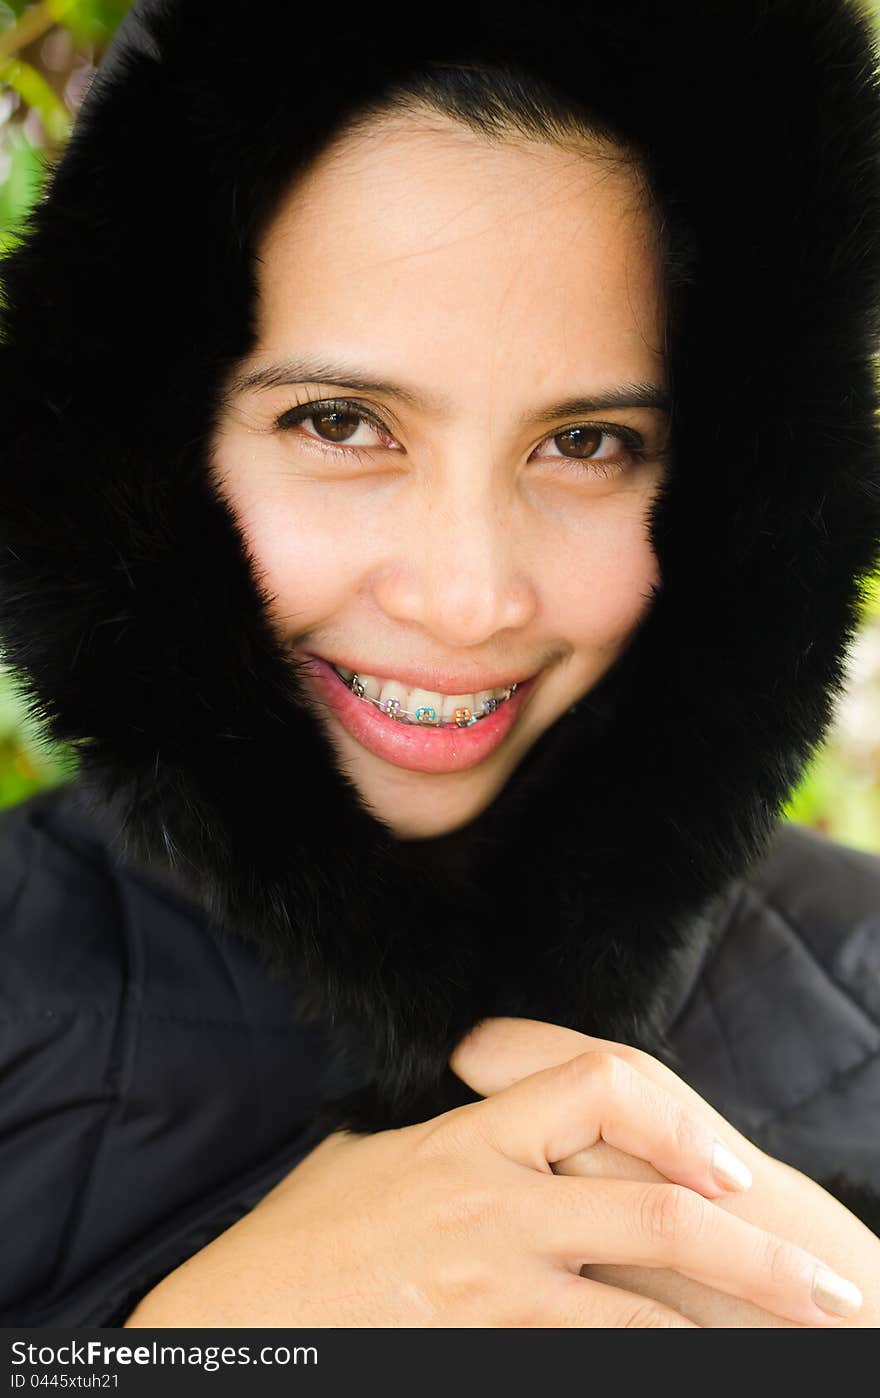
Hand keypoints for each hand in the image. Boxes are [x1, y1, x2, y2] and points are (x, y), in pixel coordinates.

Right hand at [126, 1044, 857, 1327]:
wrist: (234, 1321)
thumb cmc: (299, 1237)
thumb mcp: (371, 1153)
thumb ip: (448, 1133)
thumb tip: (500, 1119)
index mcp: (474, 1135)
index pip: (602, 1083)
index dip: (680, 1119)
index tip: (726, 1167)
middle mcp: (496, 1203)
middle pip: (661, 1212)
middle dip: (760, 1260)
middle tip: (832, 1296)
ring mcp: (493, 1285)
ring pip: (645, 1312)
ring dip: (729, 1338)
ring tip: (796, 1353)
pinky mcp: (482, 1348)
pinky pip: (592, 1363)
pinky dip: (649, 1370)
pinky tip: (689, 1377)